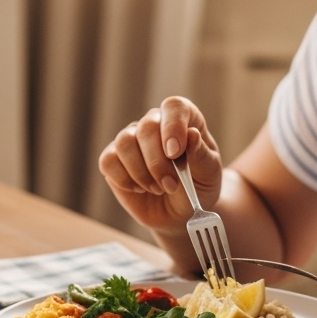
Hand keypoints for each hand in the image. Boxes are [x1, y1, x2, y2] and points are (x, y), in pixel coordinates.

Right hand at [97, 97, 222, 231]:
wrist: (181, 210)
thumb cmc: (198, 186)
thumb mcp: (208, 172)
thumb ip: (201, 154)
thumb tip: (191, 135)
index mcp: (183, 118)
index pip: (173, 107)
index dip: (173, 127)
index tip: (175, 154)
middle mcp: (154, 123)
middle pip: (146, 127)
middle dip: (158, 162)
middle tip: (171, 185)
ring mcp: (132, 139)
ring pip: (124, 142)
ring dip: (141, 172)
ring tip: (158, 189)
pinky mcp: (113, 158)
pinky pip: (108, 161)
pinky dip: (124, 179)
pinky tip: (139, 189)